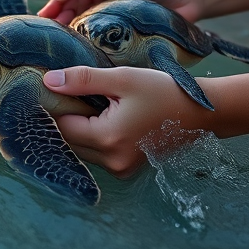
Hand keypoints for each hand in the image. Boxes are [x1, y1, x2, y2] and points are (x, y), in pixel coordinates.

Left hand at [43, 65, 208, 175]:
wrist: (199, 112)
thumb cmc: (162, 91)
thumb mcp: (122, 79)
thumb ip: (83, 80)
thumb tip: (49, 81)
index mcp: (107, 139)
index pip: (62, 126)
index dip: (58, 106)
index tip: (60, 88)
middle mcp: (111, 161)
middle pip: (70, 141)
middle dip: (68, 118)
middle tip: (76, 93)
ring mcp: (120, 169)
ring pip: (82, 149)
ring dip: (82, 128)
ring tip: (94, 104)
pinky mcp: (127, 169)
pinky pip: (98, 154)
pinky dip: (95, 137)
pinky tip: (105, 117)